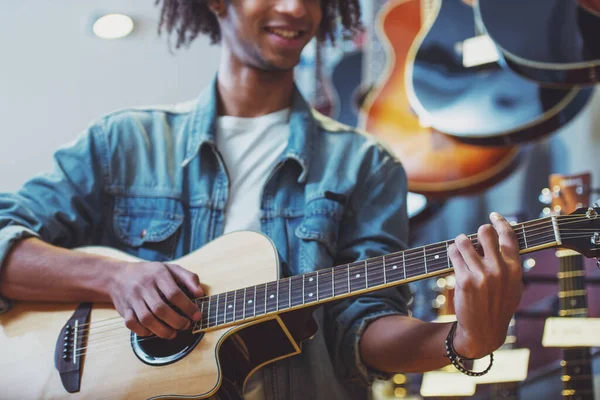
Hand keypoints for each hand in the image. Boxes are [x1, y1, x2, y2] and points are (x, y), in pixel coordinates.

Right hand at [108, 261, 204, 338]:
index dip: (187, 307)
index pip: (174, 293)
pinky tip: (154, 331)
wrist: (119, 275)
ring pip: (146, 319)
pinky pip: (132, 324)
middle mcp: (144, 286)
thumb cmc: (151, 274)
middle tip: (186, 326)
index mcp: (158, 274)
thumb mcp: (172, 269)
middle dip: (176, 321)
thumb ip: (189, 278)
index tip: (197, 316)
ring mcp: (133, 299)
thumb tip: (200, 294)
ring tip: (173, 333)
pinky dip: (144, 331)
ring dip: (162, 330)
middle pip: (160, 309)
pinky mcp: (124, 310)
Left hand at [448, 212, 522, 358]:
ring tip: (460, 247)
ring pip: (464, 241)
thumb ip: (510, 265)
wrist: (483, 332)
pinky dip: (452, 251)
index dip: (500, 221)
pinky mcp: (464, 281)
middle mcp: (500, 269)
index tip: (494, 215)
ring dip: (460, 241)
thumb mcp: (513, 287)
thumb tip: (501, 239)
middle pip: (485, 232)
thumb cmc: (498, 307)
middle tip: (473, 238)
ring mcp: (482, 275)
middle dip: (477, 232)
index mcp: (515, 269)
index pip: (509, 235)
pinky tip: (453, 255)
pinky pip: (454, 254)